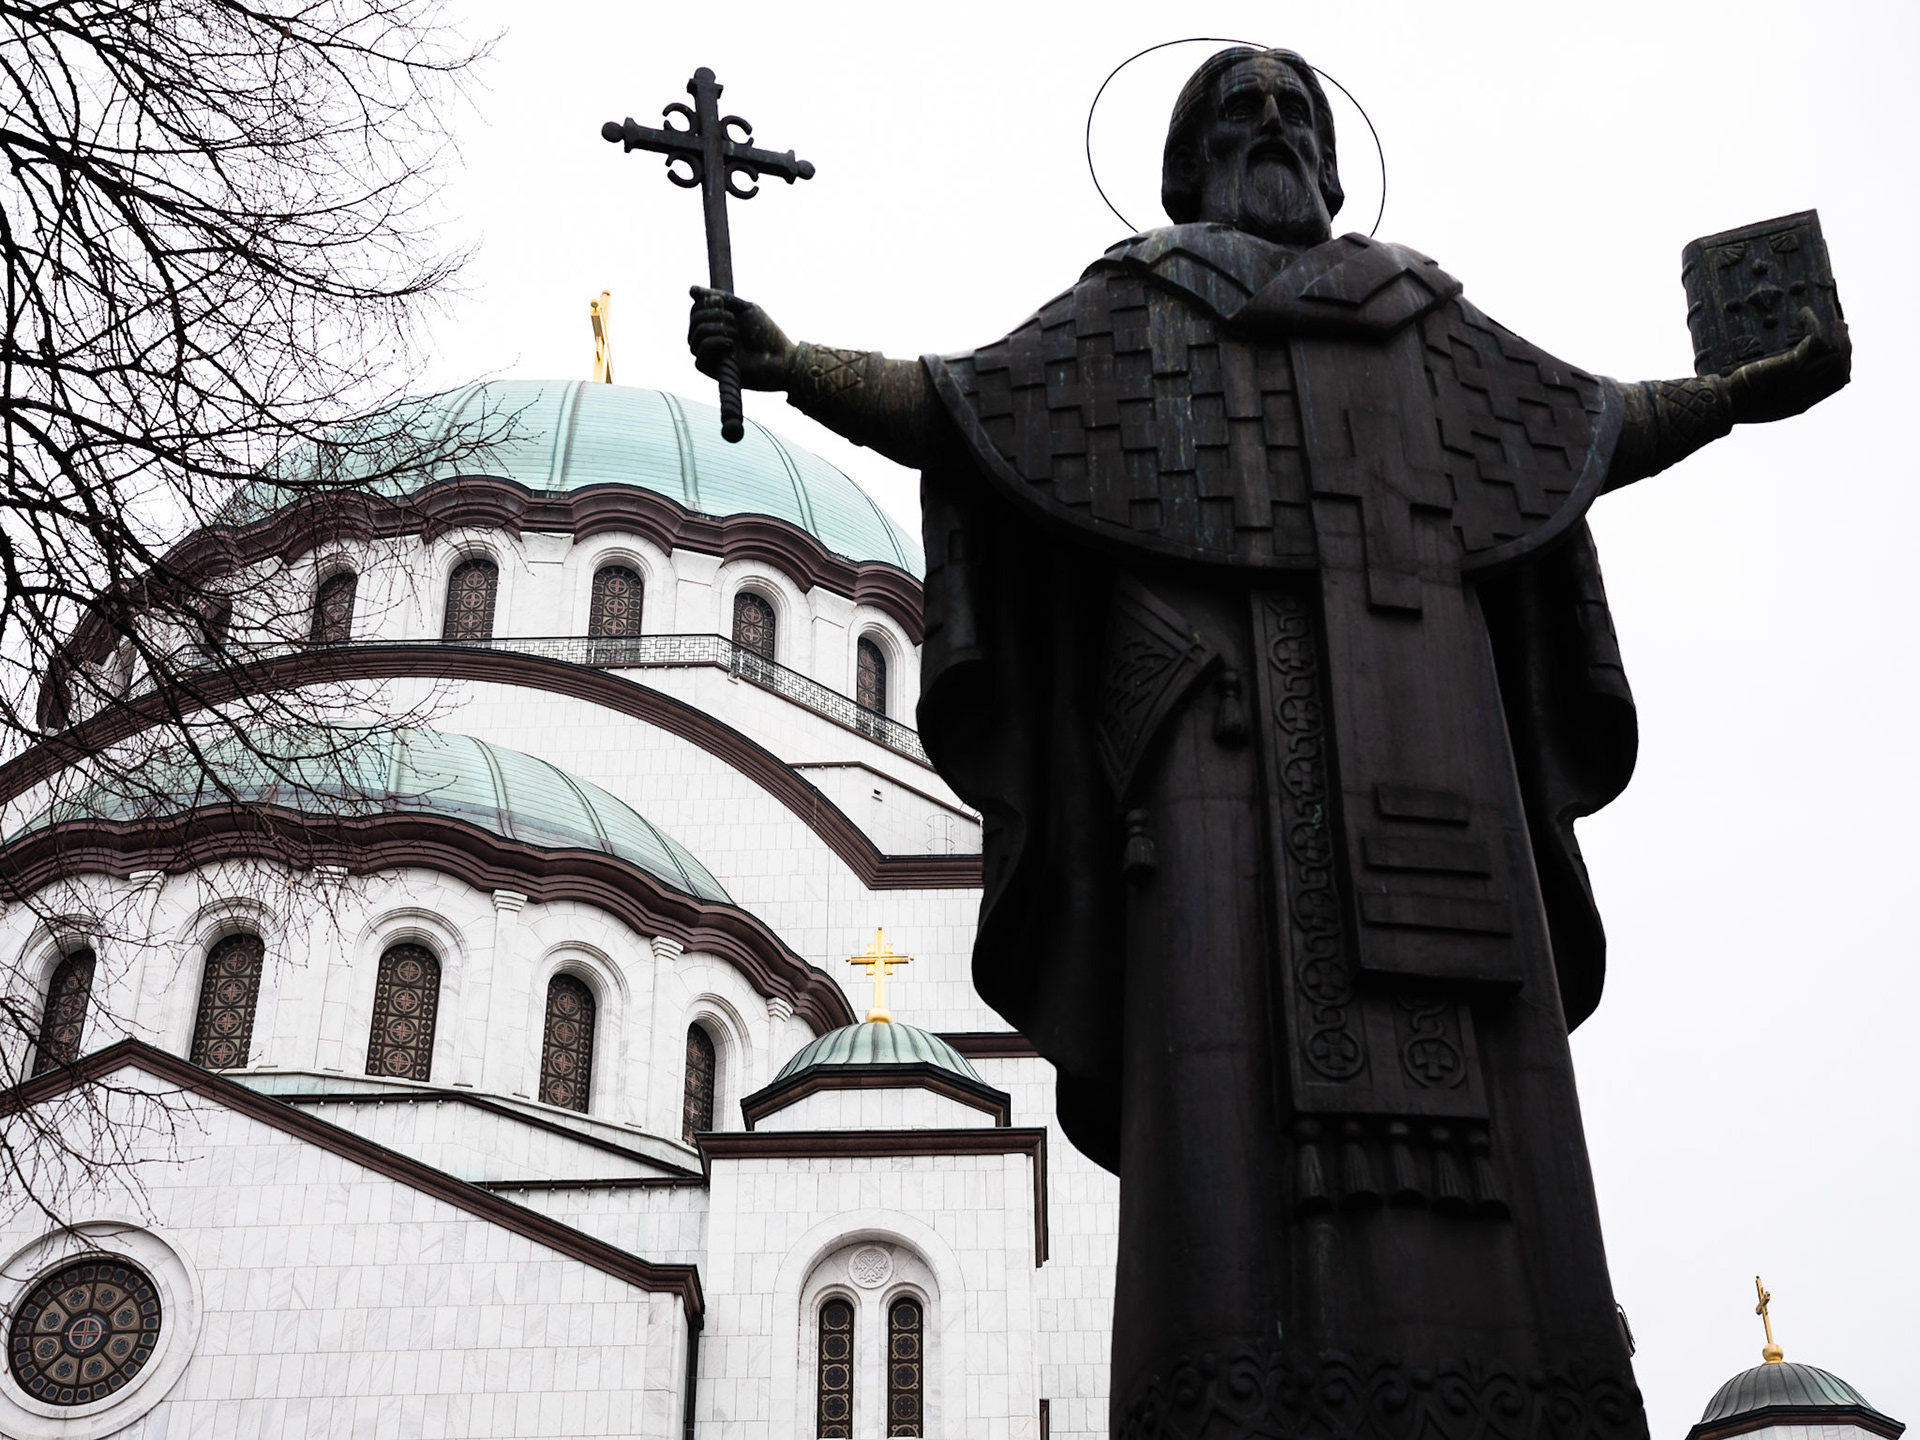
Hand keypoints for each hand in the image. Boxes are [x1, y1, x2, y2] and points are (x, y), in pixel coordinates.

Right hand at [687, 286, 795, 390]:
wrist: (780, 359)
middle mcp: (710, 338)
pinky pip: (699, 353)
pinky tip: (730, 344)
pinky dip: (713, 343)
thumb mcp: (744, 308)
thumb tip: (690, 290)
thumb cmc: (766, 334)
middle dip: (711, 314)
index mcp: (717, 323)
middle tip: (732, 318)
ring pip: (694, 336)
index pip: (696, 310)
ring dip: (715, 329)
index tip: (721, 301)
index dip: (704, 302)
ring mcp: (709, 354)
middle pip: (693, 321)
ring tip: (735, 333)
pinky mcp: (710, 369)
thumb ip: (721, 298)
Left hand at [1726, 306, 1850, 424]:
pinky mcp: (1792, 364)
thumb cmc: (1738, 400)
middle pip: (1840, 365)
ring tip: (1830, 317)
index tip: (1840, 347)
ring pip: (1836, 352)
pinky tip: (1804, 314)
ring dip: (1836, 332)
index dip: (1843, 362)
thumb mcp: (1763, 399)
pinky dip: (1813, 324)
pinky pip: (1816, 339)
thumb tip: (1785, 370)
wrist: (1725, 402)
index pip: (1837, 381)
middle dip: (1845, 344)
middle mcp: (1807, 391)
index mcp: (1803, 401)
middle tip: (1840, 326)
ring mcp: (1801, 377)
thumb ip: (1780, 388)